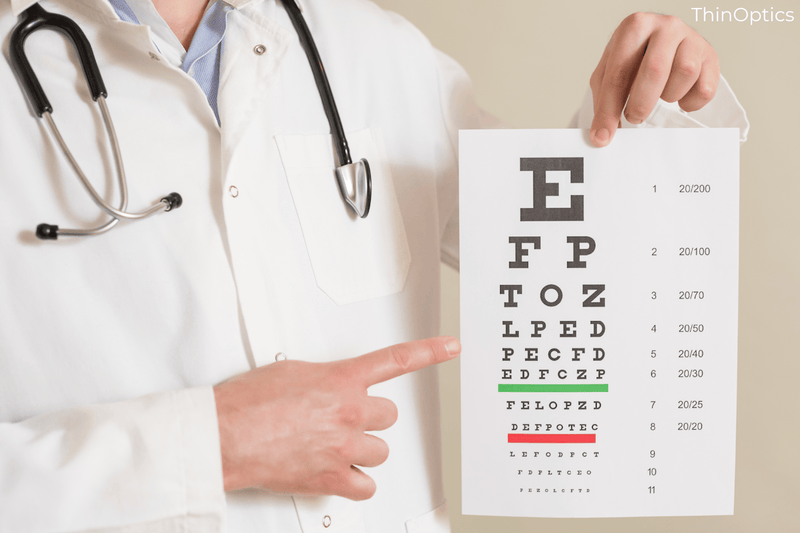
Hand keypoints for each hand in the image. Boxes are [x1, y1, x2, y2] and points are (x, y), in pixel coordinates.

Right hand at [213, 336, 460, 499]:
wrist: (226, 434)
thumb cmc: (248, 402)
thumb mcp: (291, 372)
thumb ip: (323, 378)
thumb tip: (328, 386)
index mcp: (341, 379)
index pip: (396, 360)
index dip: (429, 352)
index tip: (450, 347)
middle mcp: (349, 411)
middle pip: (388, 416)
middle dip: (369, 419)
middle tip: (343, 421)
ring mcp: (343, 446)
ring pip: (380, 452)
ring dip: (362, 450)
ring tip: (332, 446)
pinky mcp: (332, 477)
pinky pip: (366, 486)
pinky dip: (355, 482)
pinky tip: (339, 473)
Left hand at [590, 13, 719, 146]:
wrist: (664, 43)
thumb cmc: (634, 59)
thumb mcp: (610, 71)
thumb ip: (603, 101)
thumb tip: (602, 136)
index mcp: (634, 26)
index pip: (619, 73)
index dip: (609, 109)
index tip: (603, 136)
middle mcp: (665, 26)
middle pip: (655, 70)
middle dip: (641, 103)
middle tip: (634, 117)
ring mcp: (691, 37)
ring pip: (685, 72)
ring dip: (668, 95)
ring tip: (660, 94)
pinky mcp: (710, 55)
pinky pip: (706, 88)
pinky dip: (690, 101)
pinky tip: (680, 97)